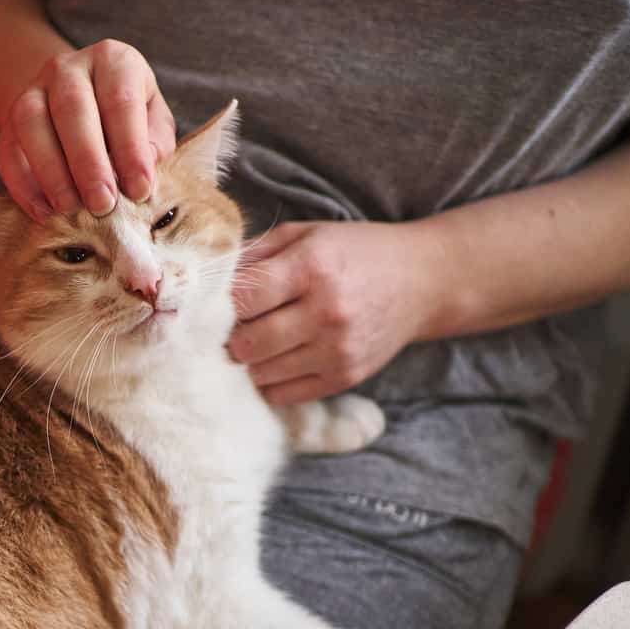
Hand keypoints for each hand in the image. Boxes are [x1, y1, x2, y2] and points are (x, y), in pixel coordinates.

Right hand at [0, 39, 177, 220]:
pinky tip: (44, 211)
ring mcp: (33, 89)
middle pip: (72, 108)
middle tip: (103, 204)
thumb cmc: (128, 120)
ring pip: (32, 123)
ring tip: (70, 209)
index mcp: (114, 61)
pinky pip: (8, 148)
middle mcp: (69, 67)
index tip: (139, 189)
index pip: (121, 100)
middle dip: (88, 162)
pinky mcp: (10, 120)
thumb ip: (154, 145)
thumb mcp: (153, 123)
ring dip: (52, 172)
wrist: (83, 108)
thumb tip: (142, 176)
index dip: (130, 147)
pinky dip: (23, 184)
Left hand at [229, 221, 444, 404]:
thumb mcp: (306, 234)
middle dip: (230, 338)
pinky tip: (276, 360)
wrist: (422, 280)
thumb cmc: (356, 252)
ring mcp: (338, 349)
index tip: (217, 304)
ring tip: (256, 342)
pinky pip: (285, 394)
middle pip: (247, 344)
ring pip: (261, 373)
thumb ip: (255, 254)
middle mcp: (326, 311)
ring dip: (249, 361)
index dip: (220, 305)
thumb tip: (207, 279)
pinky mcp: (346, 376)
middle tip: (232, 328)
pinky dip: (271, 381)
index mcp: (312, 267)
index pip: (242, 300)